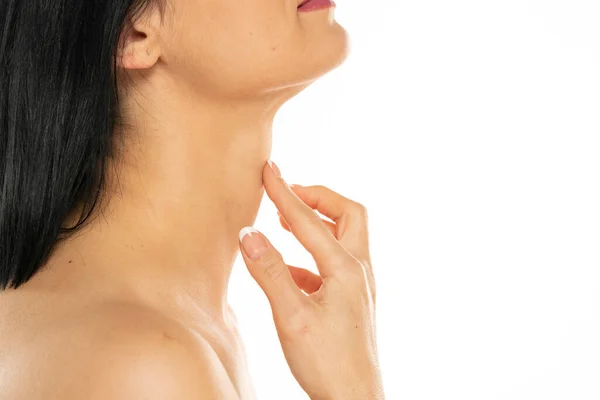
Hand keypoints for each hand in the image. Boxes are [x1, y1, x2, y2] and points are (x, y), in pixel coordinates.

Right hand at [238, 161, 383, 399]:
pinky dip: (311, 256)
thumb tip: (250, 233)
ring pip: (344, 238)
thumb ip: (270, 272)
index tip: (268, 170)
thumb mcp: (292, 316)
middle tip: (290, 193)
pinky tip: (289, 269)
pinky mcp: (350, 302)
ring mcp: (357, 286)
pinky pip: (332, 265)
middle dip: (319, 198)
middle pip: (349, 215)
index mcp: (345, 268)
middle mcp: (358, 271)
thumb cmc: (327, 363)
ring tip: (287, 220)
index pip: (309, 220)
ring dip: (317, 224)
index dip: (285, 192)